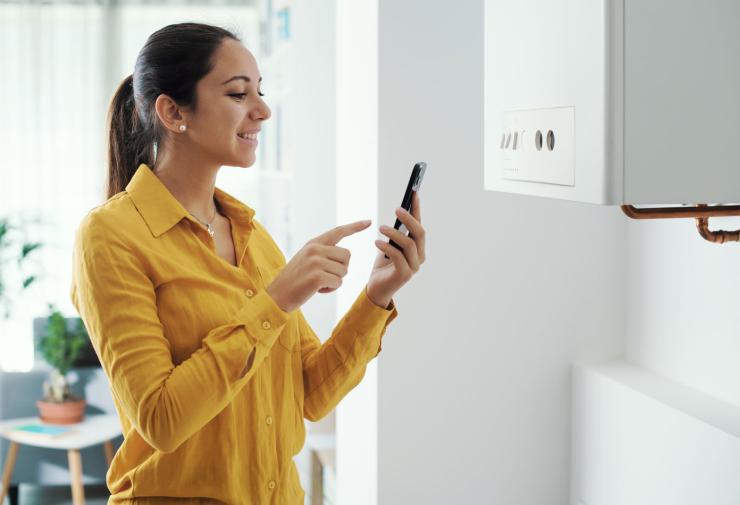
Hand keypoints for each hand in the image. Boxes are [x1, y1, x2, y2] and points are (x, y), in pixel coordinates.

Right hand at [265, 219, 371, 312]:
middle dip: (341, 269)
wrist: (277, 295)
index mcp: (313, 243)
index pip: (338, 231)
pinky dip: (331, 289)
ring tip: (318, 283)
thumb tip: (346, 255)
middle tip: (326, 277)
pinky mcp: (318, 276)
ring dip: (335, 280)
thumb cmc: (294, 280)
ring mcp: (316, 261)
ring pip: (344, 270)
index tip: (369, 222)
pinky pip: (338, 282)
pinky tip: (317, 290)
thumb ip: (323, 253)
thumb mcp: (307, 260)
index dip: (355, 227)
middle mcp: (315, 249)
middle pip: (347, 256)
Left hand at [367, 191, 425, 306]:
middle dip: (409, 219)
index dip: (417, 209)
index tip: (413, 192)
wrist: (376, 289)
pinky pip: (397, 256)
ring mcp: (414, 266)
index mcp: (417, 248)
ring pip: (409, 244)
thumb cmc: (383, 265)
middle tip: (397, 209)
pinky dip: (386, 247)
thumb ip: (395, 233)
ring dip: (394, 233)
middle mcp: (419, 256)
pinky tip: (376, 242)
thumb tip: (398, 212)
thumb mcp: (389, 245)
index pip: (419, 225)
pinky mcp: (405, 274)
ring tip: (380, 228)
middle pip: (419, 233)